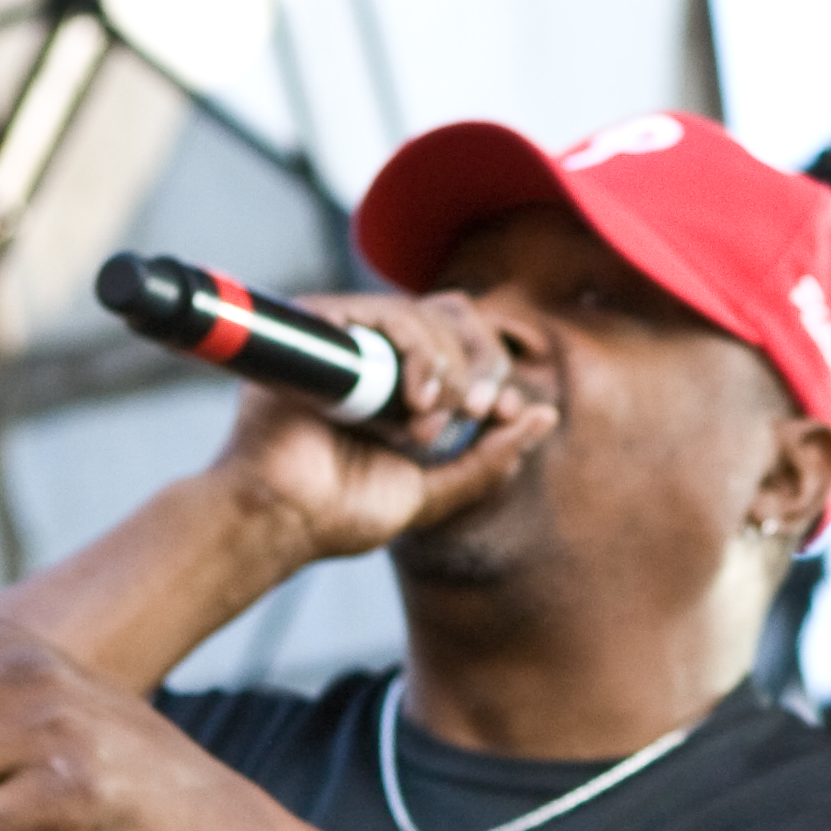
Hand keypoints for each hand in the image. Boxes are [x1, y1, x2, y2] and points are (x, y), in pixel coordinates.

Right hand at [209, 288, 558, 558]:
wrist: (285, 519)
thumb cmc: (344, 511)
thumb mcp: (437, 490)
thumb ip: (490, 457)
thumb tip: (545, 414)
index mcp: (405, 384)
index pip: (467, 345)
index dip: (495, 370)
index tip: (502, 414)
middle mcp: (378, 354)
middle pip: (456, 317)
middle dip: (481, 364)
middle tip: (472, 413)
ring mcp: (349, 337)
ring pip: (427, 313)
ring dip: (446, 367)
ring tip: (427, 424)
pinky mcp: (319, 326)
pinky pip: (386, 311)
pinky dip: (416, 350)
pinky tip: (415, 399)